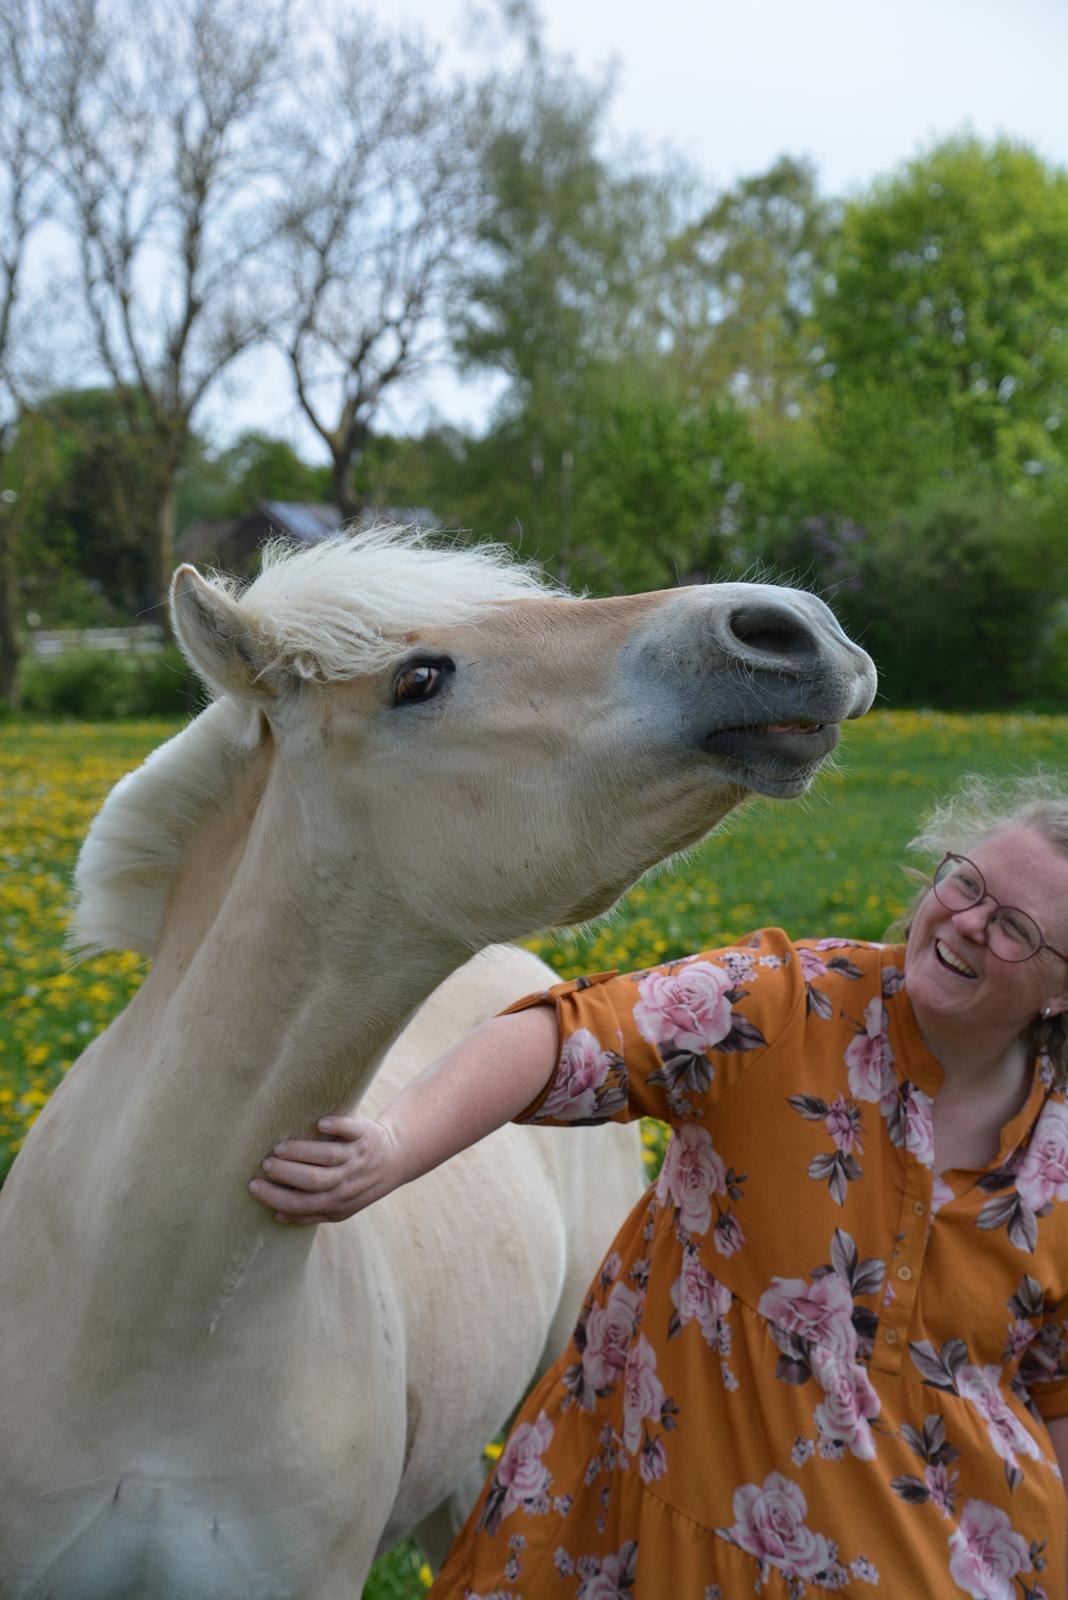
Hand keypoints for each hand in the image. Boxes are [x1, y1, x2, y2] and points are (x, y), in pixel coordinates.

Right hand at [248, 1116, 400, 1224]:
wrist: (395, 1158)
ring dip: (302, 1152)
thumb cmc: (358, 1183)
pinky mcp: (365, 1134)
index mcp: (338, 1203)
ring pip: (328, 1156)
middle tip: (265, 1164)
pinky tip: (319, 1124)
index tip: (253, 1185)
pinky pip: (350, 1130)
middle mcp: (347, 1181)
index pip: (301, 1204)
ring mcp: (357, 1156)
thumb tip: (276, 1215)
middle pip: (313, 1181)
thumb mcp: (340, 1207)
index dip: (275, 1196)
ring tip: (280, 1147)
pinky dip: (335, 1127)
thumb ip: (311, 1213)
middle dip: (286, 1173)